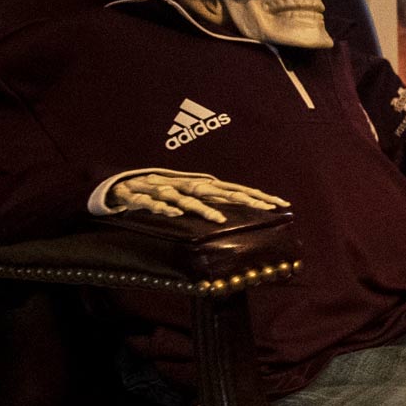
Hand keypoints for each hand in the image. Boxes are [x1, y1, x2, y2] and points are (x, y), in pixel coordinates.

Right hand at [105, 173, 288, 221]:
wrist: (123, 184)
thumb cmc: (164, 191)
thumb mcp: (194, 195)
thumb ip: (215, 201)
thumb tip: (242, 210)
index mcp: (201, 185)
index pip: (235, 189)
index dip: (258, 195)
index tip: (282, 204)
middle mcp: (187, 185)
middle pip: (219, 191)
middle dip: (242, 198)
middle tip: (263, 208)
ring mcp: (166, 190)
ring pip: (187, 198)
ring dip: (202, 208)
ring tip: (219, 220)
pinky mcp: (144, 197)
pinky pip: (154, 203)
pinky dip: (164, 208)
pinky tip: (173, 213)